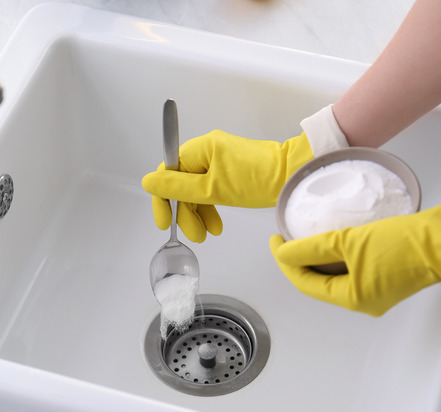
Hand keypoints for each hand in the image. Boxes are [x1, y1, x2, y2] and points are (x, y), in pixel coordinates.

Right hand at [142, 105, 349, 241]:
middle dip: (185, 212)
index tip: (165, 222)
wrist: (292, 175)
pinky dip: (210, 207)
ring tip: (207, 234)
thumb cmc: (257, 180)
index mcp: (199, 148)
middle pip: (181, 183)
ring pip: (196, 189)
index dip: (163, 199)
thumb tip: (148, 182)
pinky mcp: (229, 170)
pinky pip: (210, 189)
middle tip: (194, 235)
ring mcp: (218, 159)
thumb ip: (178, 188)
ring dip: (198, 213)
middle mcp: (206, 150)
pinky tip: (215, 224)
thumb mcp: (213, 189)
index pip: (167, 173)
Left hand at [269, 203, 440, 315]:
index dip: (286, 261)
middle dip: (301, 261)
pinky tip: (336, 236)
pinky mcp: (391, 272)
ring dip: (320, 257)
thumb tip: (284, 252)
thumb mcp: (350, 242)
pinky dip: (341, 254)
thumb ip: (312, 248)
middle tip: (286, 237)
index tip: (275, 239)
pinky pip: (355, 266)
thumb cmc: (405, 244)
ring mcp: (380, 288)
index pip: (306, 283)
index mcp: (354, 298)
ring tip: (306, 234)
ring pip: (338, 274)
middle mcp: (365, 299)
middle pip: (320, 281)